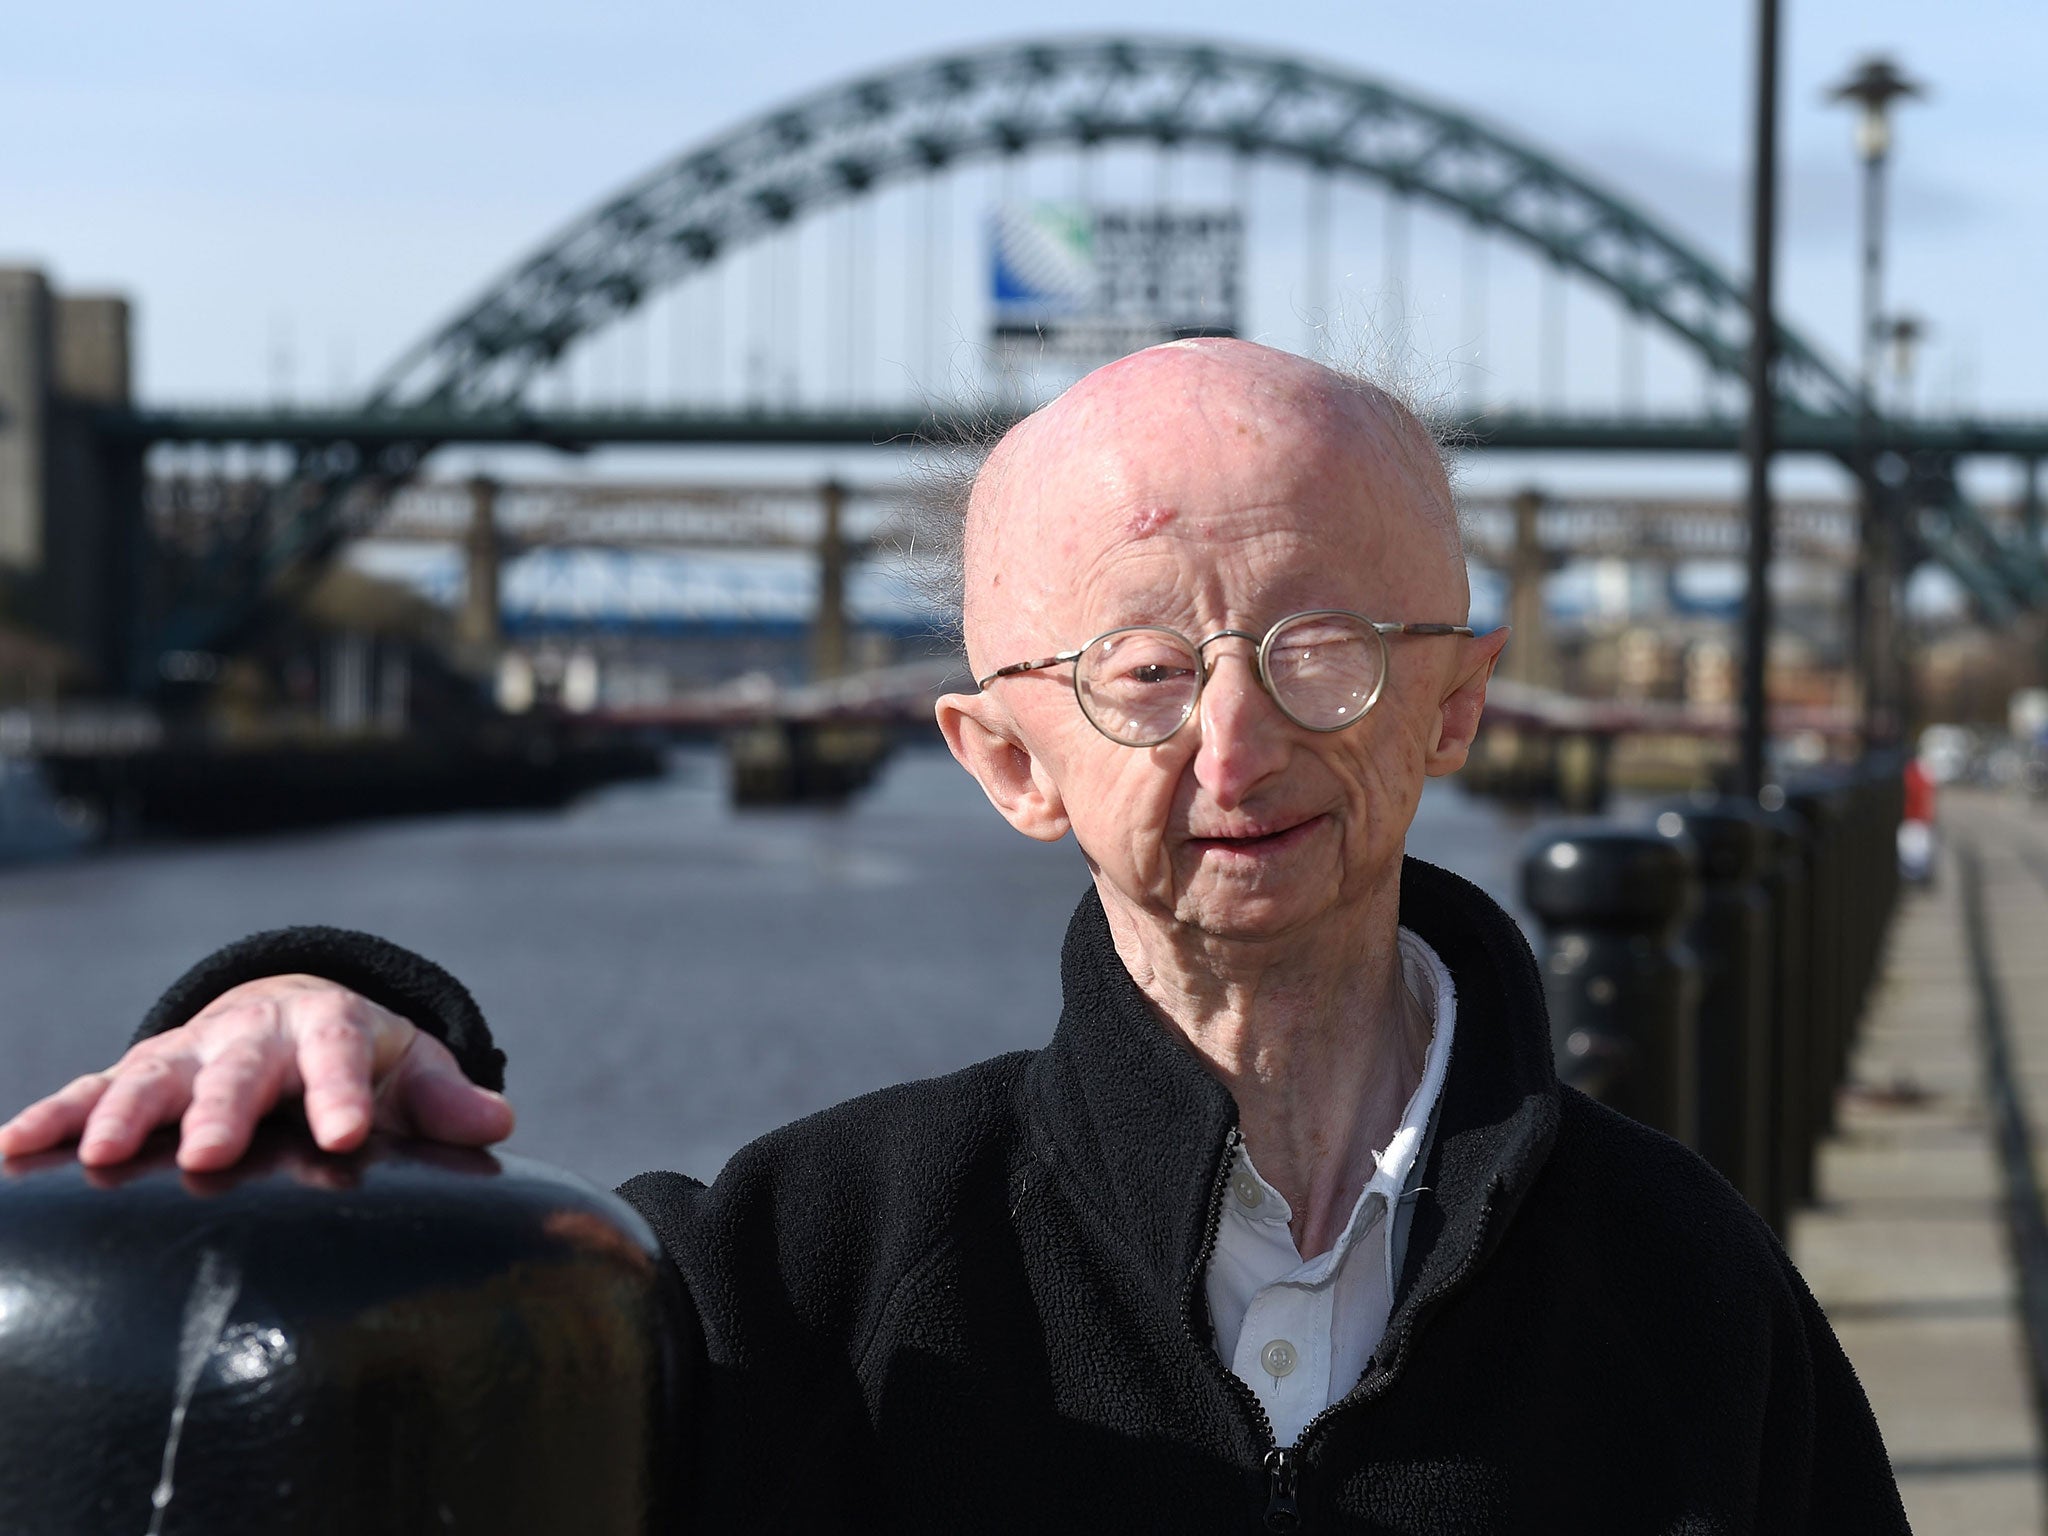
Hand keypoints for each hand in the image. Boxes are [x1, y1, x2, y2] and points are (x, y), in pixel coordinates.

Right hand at [0, 975, 514, 1171]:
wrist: (293, 1013)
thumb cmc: (362, 1057)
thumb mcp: (409, 1069)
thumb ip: (446, 1098)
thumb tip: (498, 1122)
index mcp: (327, 1029)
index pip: (339, 1056)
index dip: (342, 1094)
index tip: (346, 1135)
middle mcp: (252, 1034)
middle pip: (237, 1070)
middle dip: (219, 1109)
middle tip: (205, 1152)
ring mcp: (191, 1053)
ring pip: (151, 1076)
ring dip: (122, 1112)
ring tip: (97, 1155)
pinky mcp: (141, 1073)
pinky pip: (88, 1090)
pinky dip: (51, 1116)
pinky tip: (12, 1149)